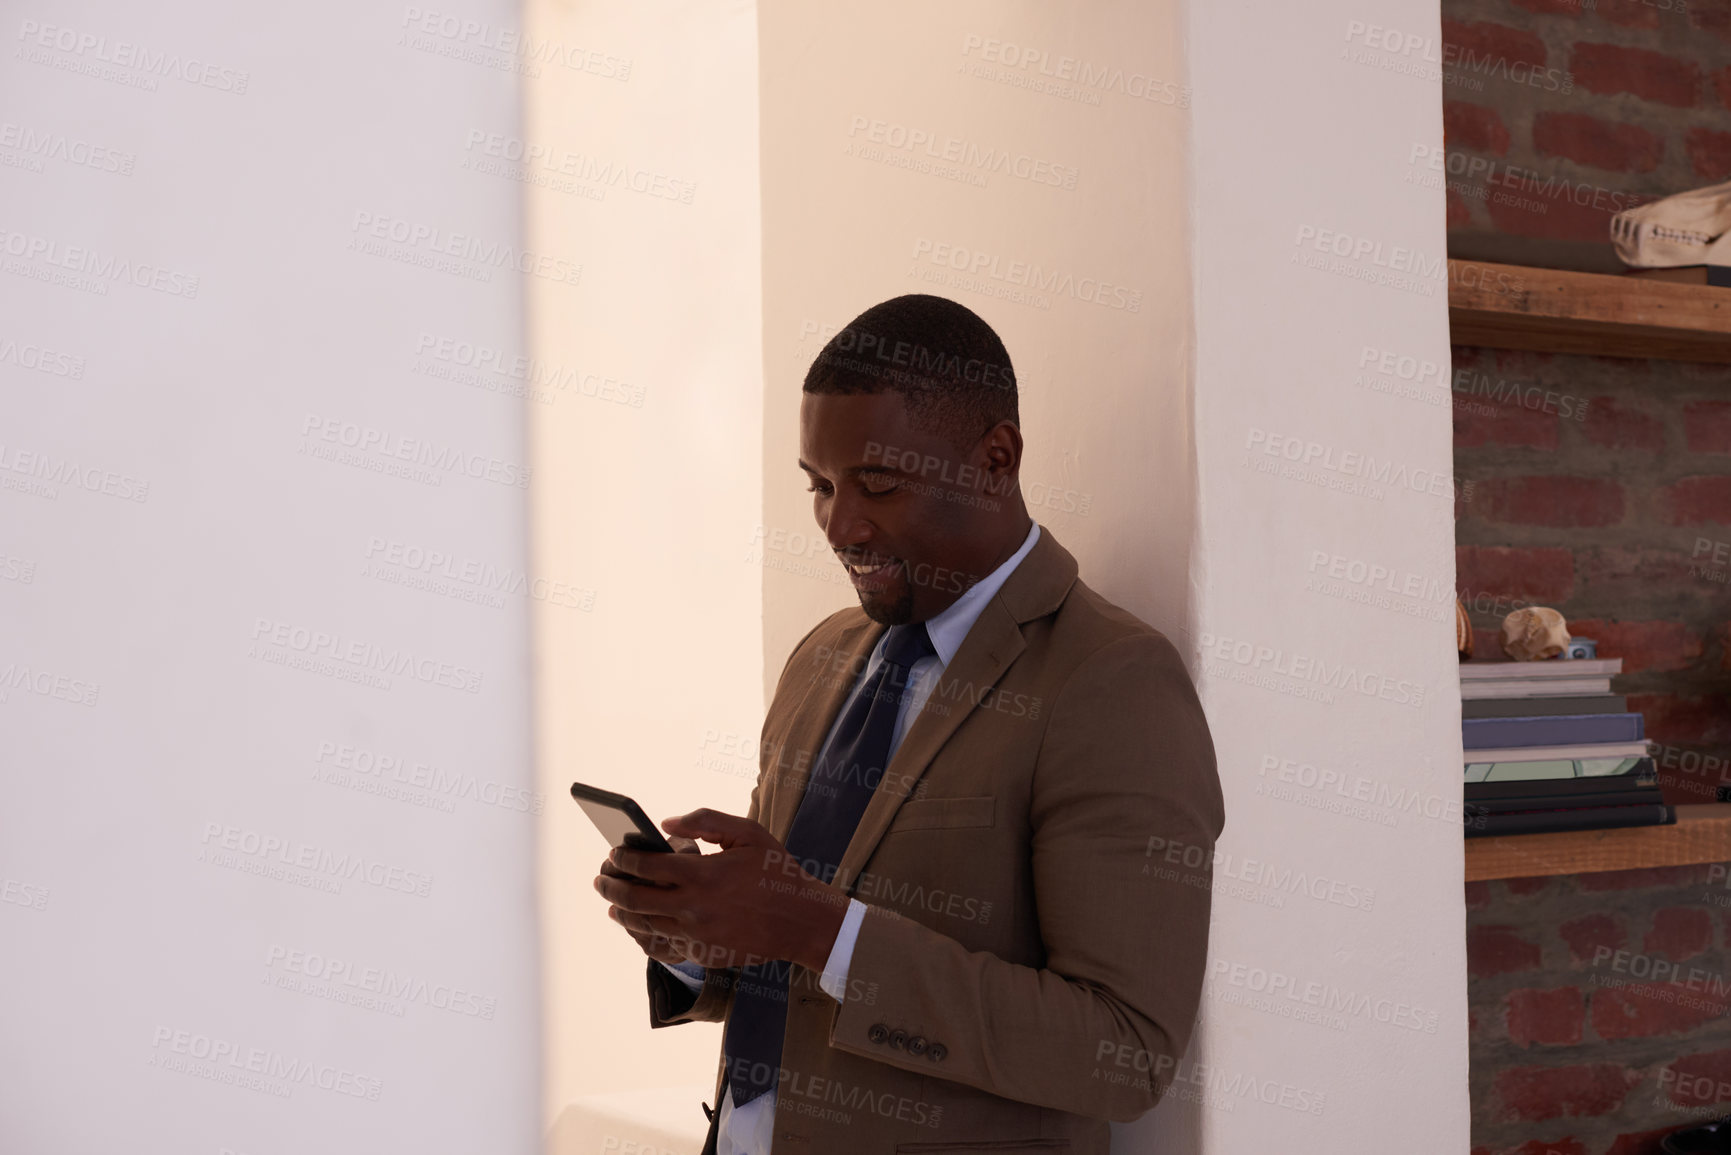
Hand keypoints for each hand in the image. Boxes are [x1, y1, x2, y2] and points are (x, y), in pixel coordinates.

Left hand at [593, 809, 849, 973]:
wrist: (803, 921)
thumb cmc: (777, 871)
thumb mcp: (748, 833)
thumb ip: (705, 821)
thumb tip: (665, 823)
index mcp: (702, 874)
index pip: (645, 865)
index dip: (623, 858)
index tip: (613, 852)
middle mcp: (693, 907)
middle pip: (634, 899)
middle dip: (610, 887)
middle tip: (601, 878)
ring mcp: (695, 936)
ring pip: (643, 925)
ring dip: (621, 912)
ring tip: (612, 903)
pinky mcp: (702, 955)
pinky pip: (661, 948)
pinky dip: (642, 937)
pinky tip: (636, 928)